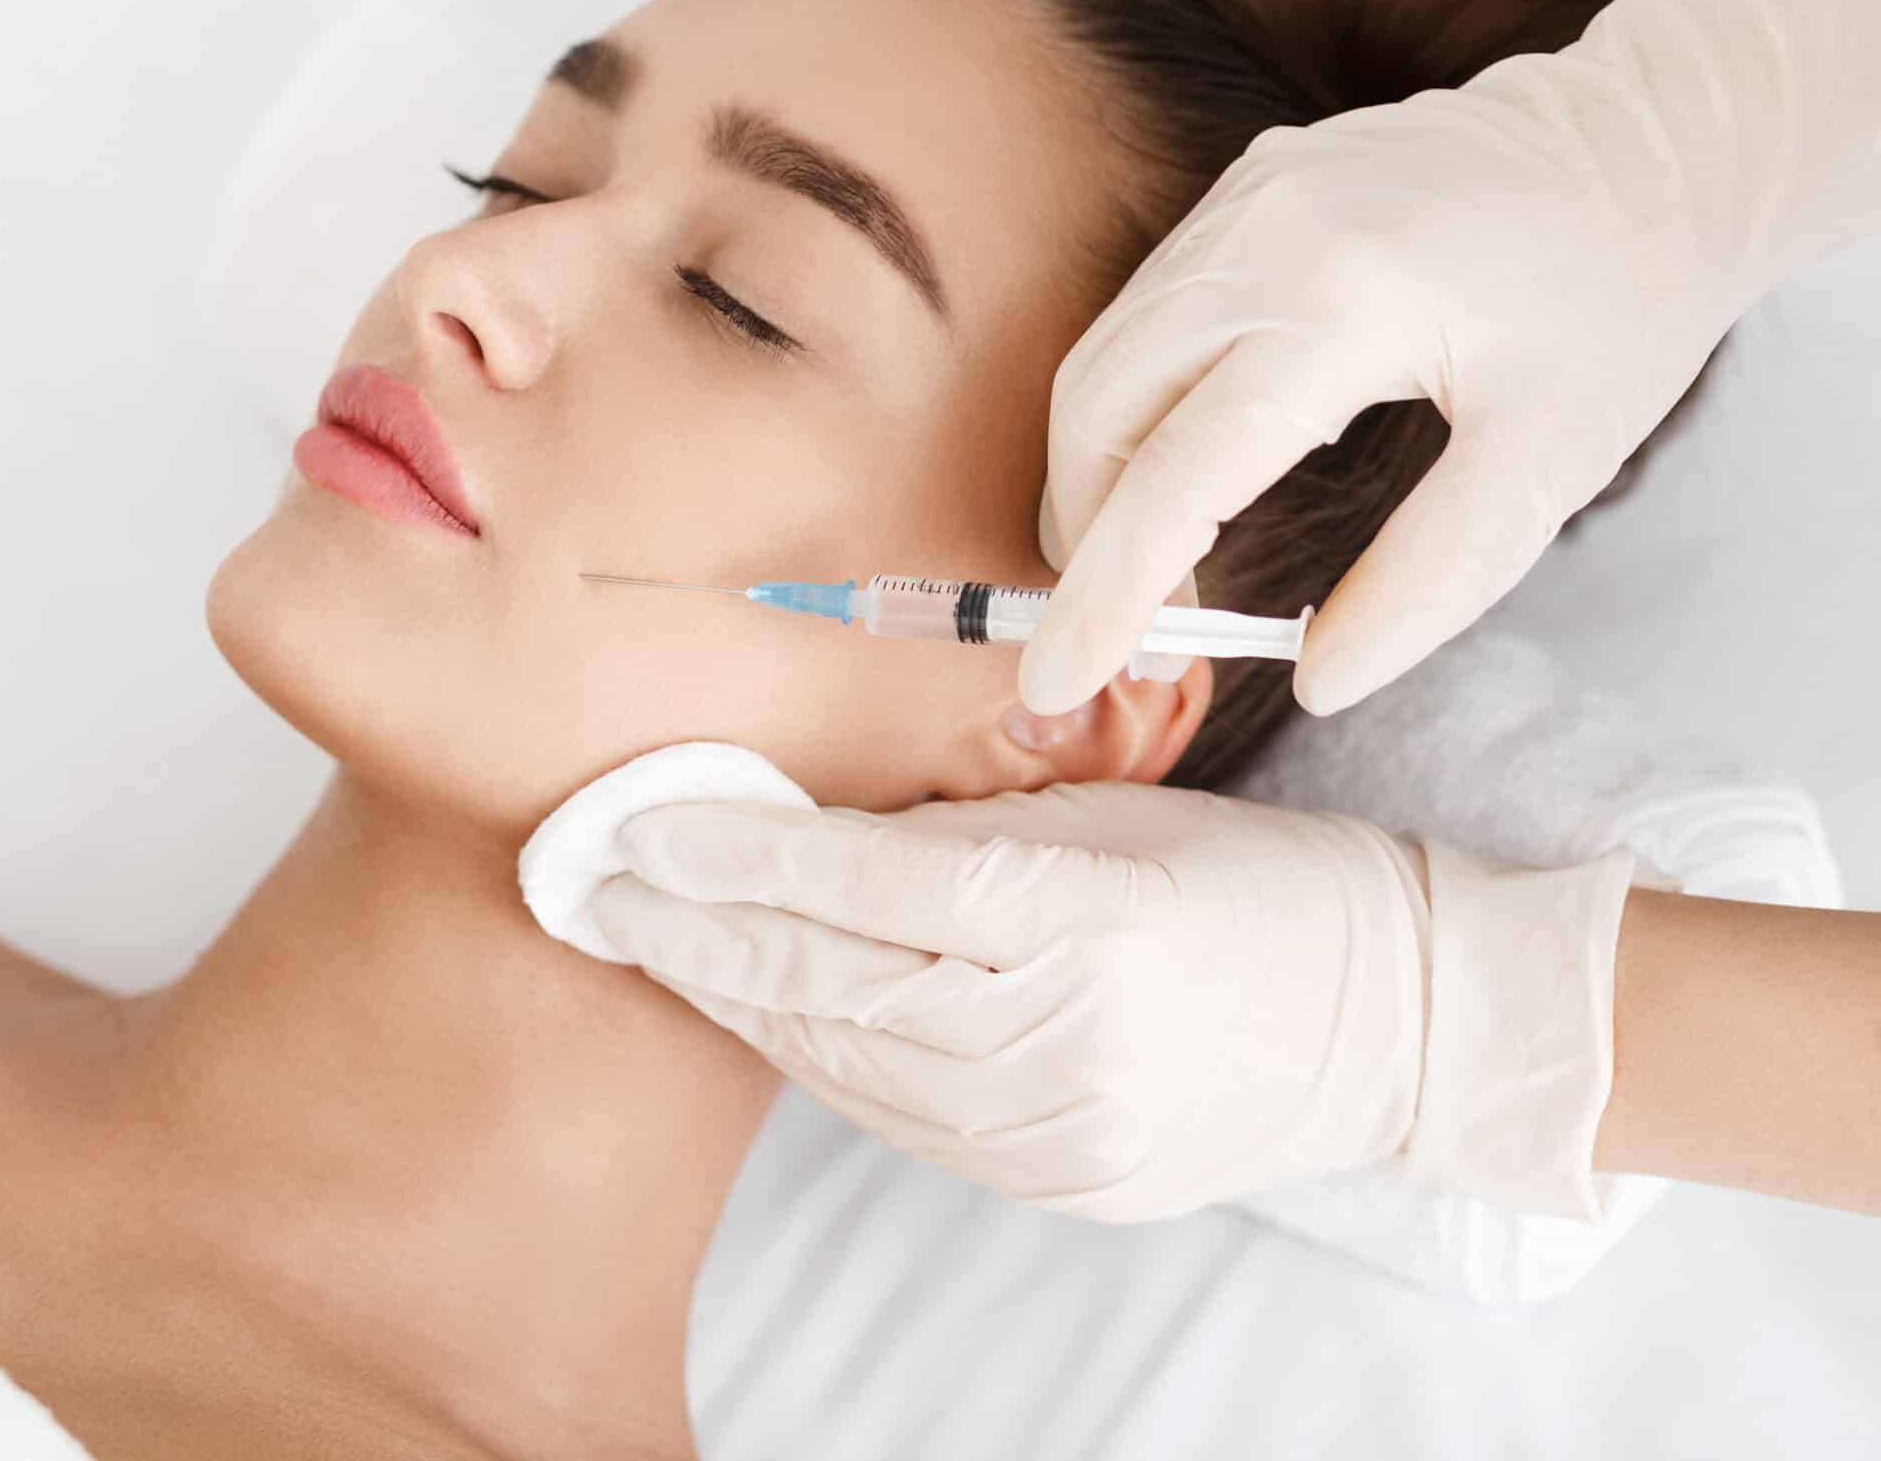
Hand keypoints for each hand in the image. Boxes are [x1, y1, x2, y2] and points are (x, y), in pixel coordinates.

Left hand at [584, 781, 1636, 1222]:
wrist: (1398, 1021)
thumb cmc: (1252, 878)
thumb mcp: (1110, 812)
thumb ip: (959, 823)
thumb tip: (806, 825)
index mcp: (1092, 917)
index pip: (866, 886)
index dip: (737, 856)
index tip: (638, 828)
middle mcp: (1072, 1038)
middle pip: (834, 984)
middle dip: (700, 935)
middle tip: (598, 888)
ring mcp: (1066, 1132)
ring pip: (850, 1064)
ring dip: (742, 1001)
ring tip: (660, 944)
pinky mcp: (1065, 1184)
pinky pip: (903, 1119)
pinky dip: (821, 1060)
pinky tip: (764, 1012)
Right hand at [1017, 0, 1880, 718]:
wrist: (1656, 140)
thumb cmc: (1623, 304)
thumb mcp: (1555, 461)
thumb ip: (1431, 580)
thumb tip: (1315, 683)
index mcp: (1344, 305)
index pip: (1175, 480)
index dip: (1106, 596)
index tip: (1061, 681)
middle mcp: (1263, 236)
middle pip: (1098, 416)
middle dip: (1091, 540)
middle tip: (1146, 639)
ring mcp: (1242, 200)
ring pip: (1102, 362)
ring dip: (1103, 478)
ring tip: (1165, 572)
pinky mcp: (1244, 189)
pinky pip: (1144, 315)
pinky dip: (1134, 411)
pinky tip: (1192, 472)